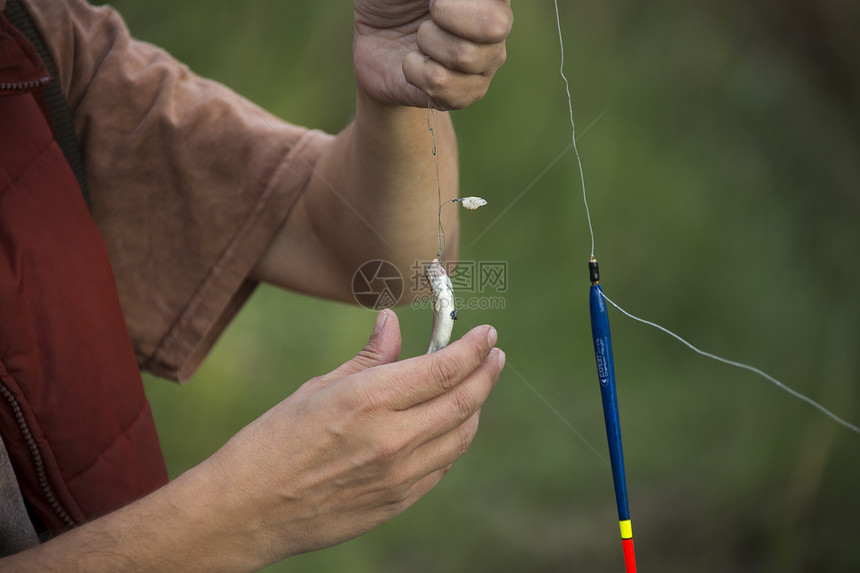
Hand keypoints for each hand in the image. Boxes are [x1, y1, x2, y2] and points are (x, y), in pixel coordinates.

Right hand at [201, 309, 504, 564]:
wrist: (246, 511)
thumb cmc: (273, 441)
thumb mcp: (319, 388)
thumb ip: (368, 357)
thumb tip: (393, 323)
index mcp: (369, 400)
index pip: (444, 369)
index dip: (473, 348)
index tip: (486, 334)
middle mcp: (392, 439)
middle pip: (464, 401)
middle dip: (487, 373)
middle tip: (494, 355)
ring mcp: (398, 477)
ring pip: (461, 437)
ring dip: (474, 407)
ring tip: (473, 388)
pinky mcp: (396, 503)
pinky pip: (441, 466)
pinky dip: (452, 440)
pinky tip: (445, 426)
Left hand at [353, 0, 512, 109]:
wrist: (371, 41)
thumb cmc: (391, 1)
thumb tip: (440, 4)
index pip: (495, 7)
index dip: (456, 7)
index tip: (432, 2)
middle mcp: (497, 30)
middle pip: (492, 26)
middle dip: (443, 17)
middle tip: (427, 19)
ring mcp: (485, 65)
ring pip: (462, 55)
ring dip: (425, 43)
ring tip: (418, 41)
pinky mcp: (465, 95)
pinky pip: (440, 82)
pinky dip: (413, 69)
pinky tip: (414, 63)